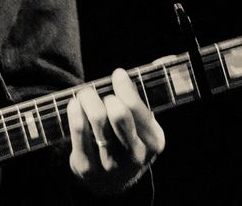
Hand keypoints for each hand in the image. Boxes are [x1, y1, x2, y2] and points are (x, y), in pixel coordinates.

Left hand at [66, 69, 165, 195]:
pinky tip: (75, 105)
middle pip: (118, 113)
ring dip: (87, 99)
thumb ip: (153, 90)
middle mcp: (135, 155)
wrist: (111, 180)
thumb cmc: (128, 137)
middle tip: (98, 91)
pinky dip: (74, 111)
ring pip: (96, 119)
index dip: (125, 87)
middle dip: (105, 95)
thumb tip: (167, 60)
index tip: (118, 74)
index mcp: (154, 141)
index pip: (138, 108)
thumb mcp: (145, 122)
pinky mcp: (87, 168)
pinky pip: (78, 132)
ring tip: (85, 95)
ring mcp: (110, 164)